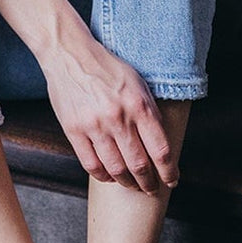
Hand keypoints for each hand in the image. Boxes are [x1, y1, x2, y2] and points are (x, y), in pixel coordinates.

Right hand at [41, 21, 176, 194]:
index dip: (169, 171)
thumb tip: (158, 143)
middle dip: (149, 183)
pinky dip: (103, 175)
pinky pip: (91, 164)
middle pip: (139, 165)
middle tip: (152, 188)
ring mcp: (94, 125)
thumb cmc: (106, 67)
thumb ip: (148, 112)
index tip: (172, 180)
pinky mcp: (74, 130)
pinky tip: (109, 176)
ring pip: (116, 169)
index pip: (160, 150)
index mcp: (139, 105)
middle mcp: (118, 117)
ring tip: (131, 185)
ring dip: (127, 182)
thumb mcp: (137, 83)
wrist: (69, 53)